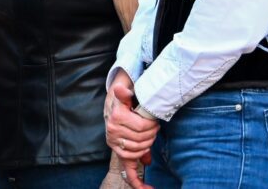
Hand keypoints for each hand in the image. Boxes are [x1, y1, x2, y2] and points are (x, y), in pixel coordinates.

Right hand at [104, 72, 158, 188]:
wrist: (113, 111)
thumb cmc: (124, 105)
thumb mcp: (124, 97)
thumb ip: (123, 93)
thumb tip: (121, 89)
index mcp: (116, 119)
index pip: (141, 127)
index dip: (151, 126)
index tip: (154, 122)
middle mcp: (113, 133)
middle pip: (141, 140)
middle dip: (151, 135)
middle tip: (154, 129)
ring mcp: (115, 145)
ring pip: (138, 152)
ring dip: (147, 147)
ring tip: (150, 139)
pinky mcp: (120, 154)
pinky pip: (128, 171)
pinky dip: (138, 183)